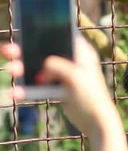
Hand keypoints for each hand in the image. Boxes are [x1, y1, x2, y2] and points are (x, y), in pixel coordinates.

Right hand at [1, 36, 119, 137]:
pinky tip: (14, 93)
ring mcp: (63, 75)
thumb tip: (42, 67)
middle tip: (7, 50)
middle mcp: (71, 60)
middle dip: (25, 51)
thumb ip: (57, 66)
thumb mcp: (74, 76)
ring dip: (22, 69)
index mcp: (81, 52)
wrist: (96, 123)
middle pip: (44, 51)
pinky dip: (25, 89)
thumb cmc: (91, 96)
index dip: (45, 30)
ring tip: (11, 70)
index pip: (62, 34)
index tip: (26, 27)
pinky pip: (38, 86)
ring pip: (38, 68)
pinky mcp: (57, 90)